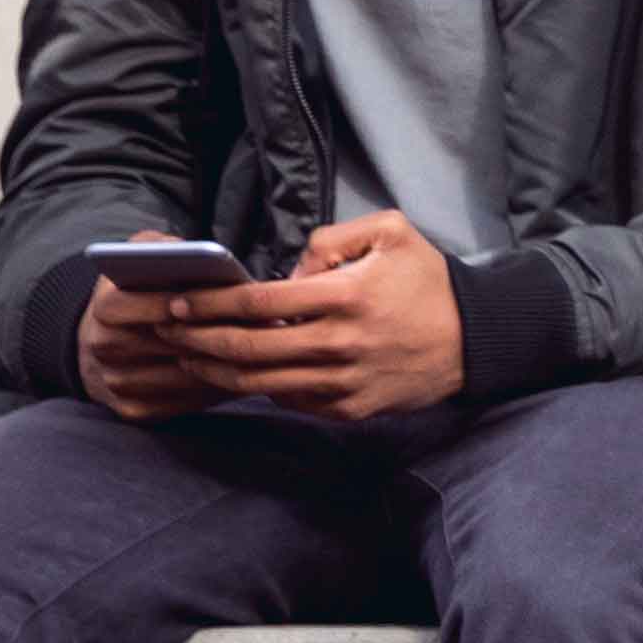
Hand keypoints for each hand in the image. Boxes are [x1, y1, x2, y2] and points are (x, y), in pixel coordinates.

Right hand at [73, 255, 249, 417]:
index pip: (158, 307)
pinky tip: (240, 374)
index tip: (241, 300)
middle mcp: (105, 347)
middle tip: (271, 327)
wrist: (95, 343)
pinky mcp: (132, 410)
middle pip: (179, 344)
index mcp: (105, 306)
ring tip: (265, 350)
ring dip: (227, 365)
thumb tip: (200, 256)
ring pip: (187, 377)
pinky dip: (215, 390)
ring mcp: (117, 382)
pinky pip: (185, 404)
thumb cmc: (131, 292)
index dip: (202, 305)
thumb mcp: (138, 257)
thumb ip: (162, 247)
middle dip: (224, 335)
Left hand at [187, 209, 465, 420]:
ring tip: (188, 355)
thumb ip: (333, 237)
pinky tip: (237, 372)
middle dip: (196, 338)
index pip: (259, 303)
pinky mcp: (351, 409)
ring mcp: (344, 383)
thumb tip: (292, 268)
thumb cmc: (429, 283)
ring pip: (260, 383)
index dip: (212, 303)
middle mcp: (340, 344)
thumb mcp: (392, 232)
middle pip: (247, 348)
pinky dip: (258, 388)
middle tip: (166, 328)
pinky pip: (290, 402)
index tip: (181, 299)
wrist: (475, 340)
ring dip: (215, 369)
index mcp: (346, 297)